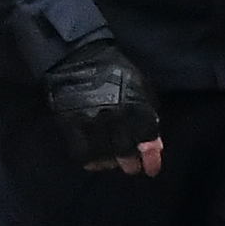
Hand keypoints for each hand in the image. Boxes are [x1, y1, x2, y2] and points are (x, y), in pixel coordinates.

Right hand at [42, 38, 165, 178]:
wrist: (78, 56)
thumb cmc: (115, 72)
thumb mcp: (140, 87)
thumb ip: (147, 114)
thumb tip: (154, 145)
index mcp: (135, 105)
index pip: (147, 139)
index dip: (151, 159)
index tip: (151, 169)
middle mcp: (114, 116)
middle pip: (125, 153)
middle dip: (130, 164)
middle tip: (131, 166)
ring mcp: (91, 122)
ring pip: (103, 157)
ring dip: (110, 163)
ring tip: (112, 160)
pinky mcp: (70, 124)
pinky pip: (81, 154)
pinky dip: (90, 160)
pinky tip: (95, 159)